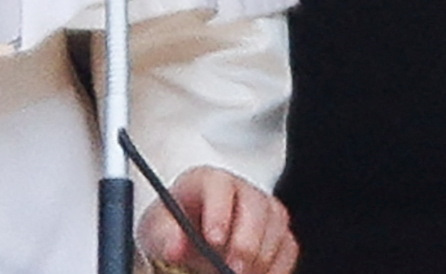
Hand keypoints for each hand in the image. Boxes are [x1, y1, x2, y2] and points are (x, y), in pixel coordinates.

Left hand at [136, 166, 297, 273]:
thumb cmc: (172, 229)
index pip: (219, 185)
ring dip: (262, 255)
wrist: (185, 242)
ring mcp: (262, 209)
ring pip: (276, 224)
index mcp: (207, 180)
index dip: (219, 211)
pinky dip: (277, 265)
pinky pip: (288, 246)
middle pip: (255, 204)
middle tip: (233, 268)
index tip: (213, 240)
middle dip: (247, 240)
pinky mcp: (277, 232)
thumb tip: (174, 247)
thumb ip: (164, 237)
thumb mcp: (157, 231)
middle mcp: (239, 189)